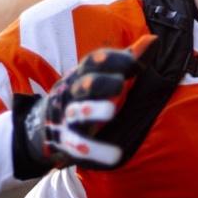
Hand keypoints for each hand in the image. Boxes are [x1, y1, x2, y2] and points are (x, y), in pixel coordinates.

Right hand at [14, 35, 156, 171]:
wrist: (44, 125)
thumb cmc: (88, 94)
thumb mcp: (106, 75)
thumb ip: (130, 61)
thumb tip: (153, 41)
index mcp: (83, 74)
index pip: (93, 62)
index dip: (112, 61)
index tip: (132, 61)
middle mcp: (72, 93)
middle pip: (83, 85)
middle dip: (99, 83)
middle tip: (120, 85)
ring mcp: (68, 117)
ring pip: (77, 113)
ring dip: (92, 111)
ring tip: (111, 112)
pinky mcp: (67, 141)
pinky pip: (79, 145)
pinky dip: (96, 150)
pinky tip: (115, 155)